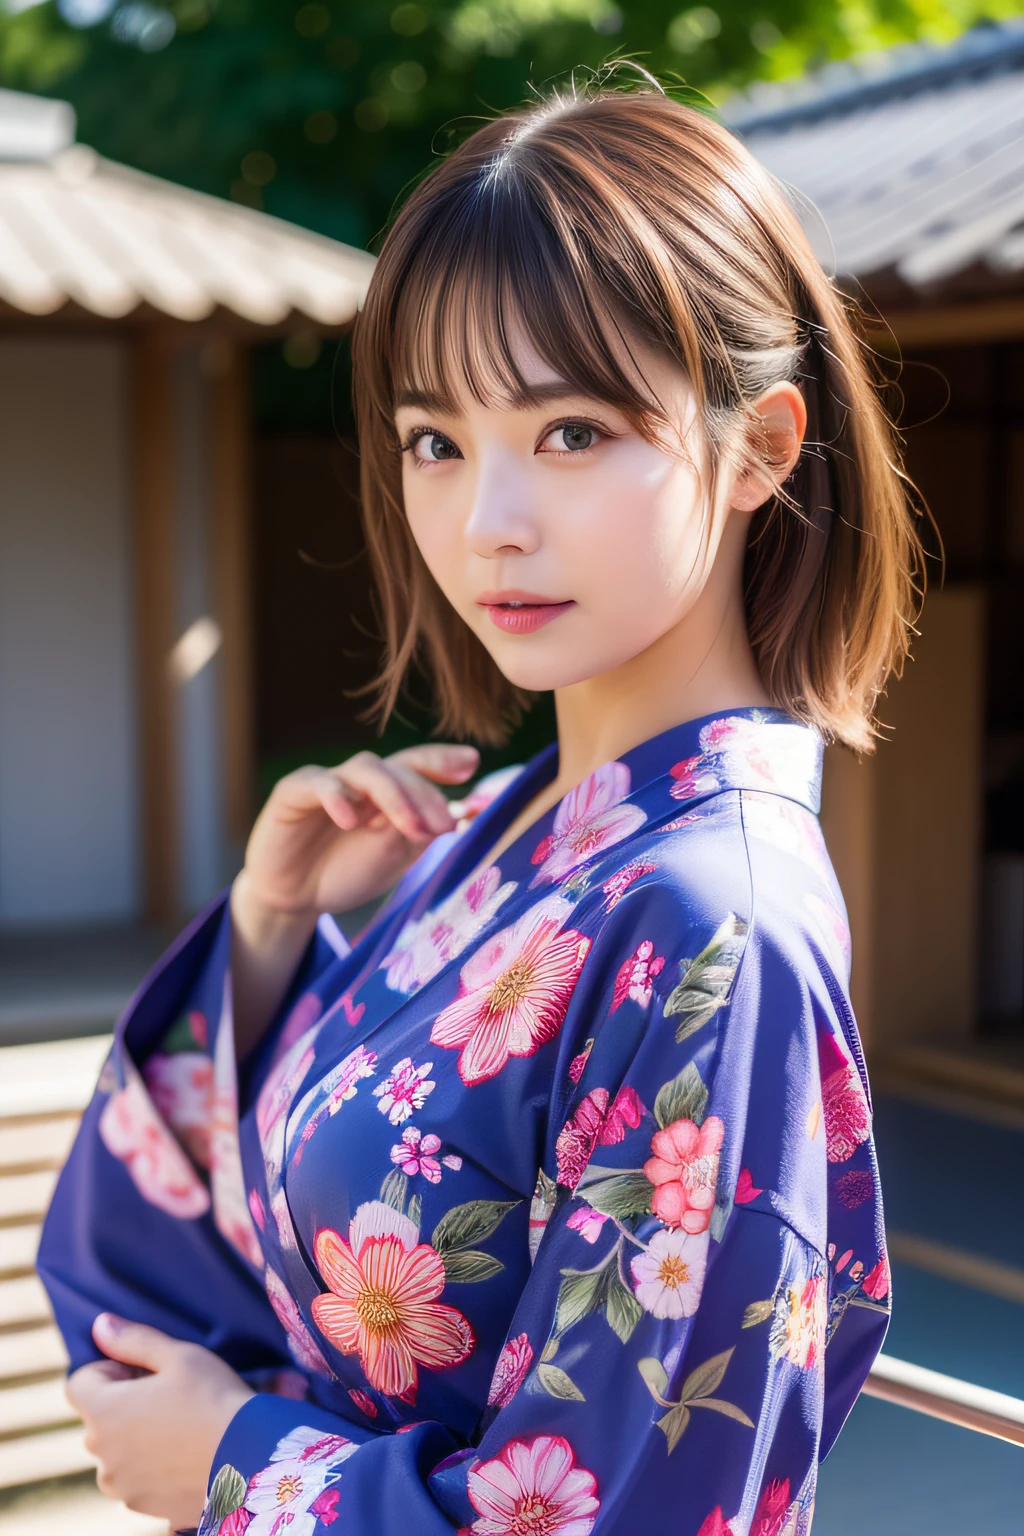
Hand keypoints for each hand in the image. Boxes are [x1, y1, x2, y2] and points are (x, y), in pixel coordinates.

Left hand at [66, 1313, 253, 1528]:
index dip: (109, 1369)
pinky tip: (186, 1454)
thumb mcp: (178, 1356)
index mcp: (104, 1413)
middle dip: (125, 1403)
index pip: (79, 1383)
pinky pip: (136, 1478)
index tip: (145, 1370)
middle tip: (170, 1396)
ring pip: (117, 1450)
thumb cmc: (213, 1399)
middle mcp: (103, 1456)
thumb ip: (133, 1340)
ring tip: (180, 1428)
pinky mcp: (143, 1506)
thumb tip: (100, 1325)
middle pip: (99, 1418)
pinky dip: (152, 1466)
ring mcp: (122, 1486)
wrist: (250, 1457)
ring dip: (136, 1437)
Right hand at [229, 744, 478, 1053]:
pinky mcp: (292, 792)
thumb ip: (419, 832)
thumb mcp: (393, 855)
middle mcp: (360, 780)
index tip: (472, 763)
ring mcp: (326, 782)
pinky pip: (317, 784)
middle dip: (424, 794)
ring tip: (411, 827)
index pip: (417, 765)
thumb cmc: (347, 872)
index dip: (443, 759)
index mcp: (388, 791)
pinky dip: (336, 797)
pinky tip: (351, 819)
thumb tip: (455, 814)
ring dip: (393, 796)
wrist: (297, 899)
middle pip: (397, 768)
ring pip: (365, 769)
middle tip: (443, 825)